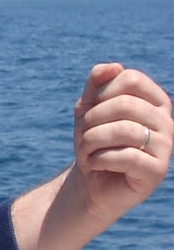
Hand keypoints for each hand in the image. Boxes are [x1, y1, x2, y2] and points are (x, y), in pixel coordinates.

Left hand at [70, 61, 171, 222]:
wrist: (92, 182)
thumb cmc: (94, 141)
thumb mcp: (88, 108)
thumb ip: (97, 83)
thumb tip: (114, 66)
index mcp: (155, 101)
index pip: (131, 79)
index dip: (101, 93)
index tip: (90, 111)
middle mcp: (167, 121)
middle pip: (125, 104)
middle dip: (93, 120)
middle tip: (84, 136)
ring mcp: (166, 146)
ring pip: (124, 130)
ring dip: (92, 141)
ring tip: (87, 151)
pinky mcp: (157, 171)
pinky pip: (126, 156)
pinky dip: (99, 159)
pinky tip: (94, 164)